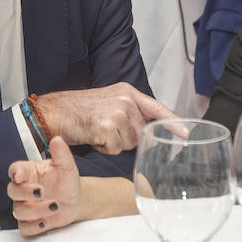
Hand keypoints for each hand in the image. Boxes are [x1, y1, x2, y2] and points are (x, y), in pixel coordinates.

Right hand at [8, 137, 80, 235]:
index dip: (15, 173)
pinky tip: (46, 222)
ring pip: (19, 211)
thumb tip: (57, 140)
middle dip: (25, 193)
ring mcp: (26, 206)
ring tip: (55, 206)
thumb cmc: (66, 181)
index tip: (20, 175)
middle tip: (41, 191)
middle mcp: (24, 190)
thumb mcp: (67, 166)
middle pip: (12, 191)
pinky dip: (34, 227)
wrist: (75, 199)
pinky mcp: (31, 222)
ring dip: (35, 210)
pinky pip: (25, 228)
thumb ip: (61, 154)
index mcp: (29, 173)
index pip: (15, 170)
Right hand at [34, 83, 173, 153]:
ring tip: (97, 131)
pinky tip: (93, 136)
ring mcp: (118, 113)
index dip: (173, 122)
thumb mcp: (109, 103)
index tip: (185, 133)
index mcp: (127, 92)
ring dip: (114, 143)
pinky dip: (104, 148)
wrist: (56, 112)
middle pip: (141, 132)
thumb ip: (131, 114)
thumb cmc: (79, 110)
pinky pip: (115, 149)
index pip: (157, 107)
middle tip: (105, 128)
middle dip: (125, 137)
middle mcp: (125, 100)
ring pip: (129, 143)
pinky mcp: (108, 127)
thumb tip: (149, 136)